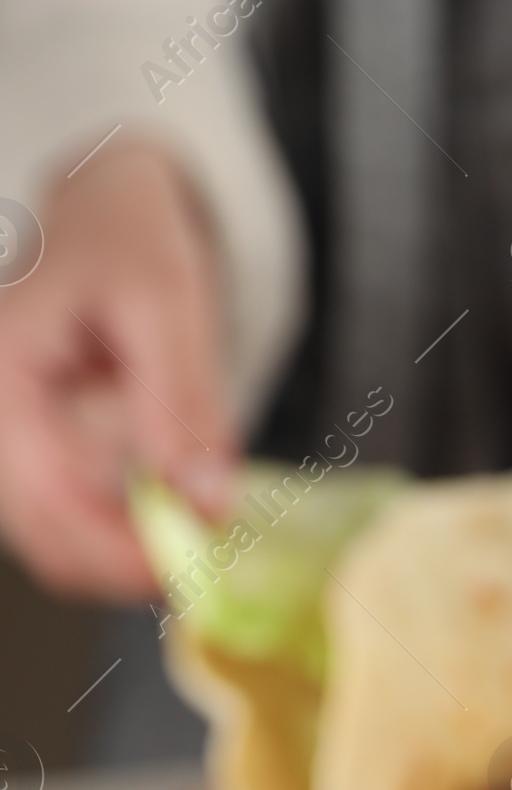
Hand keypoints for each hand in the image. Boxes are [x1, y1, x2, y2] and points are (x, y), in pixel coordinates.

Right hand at [0, 141, 234, 599]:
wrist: (113, 220)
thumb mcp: (165, 299)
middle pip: (51, 545)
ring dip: (134, 562)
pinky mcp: (49, 464)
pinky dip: (132, 541)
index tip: (193, 567)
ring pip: (66, 549)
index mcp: (3, 382)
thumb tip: (205, 497)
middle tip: (213, 561)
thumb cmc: (128, 241)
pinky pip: (83, 529)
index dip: (119, 554)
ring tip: (204, 535)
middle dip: (130, 569)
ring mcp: (19, 451)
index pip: (46, 503)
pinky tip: (182, 519)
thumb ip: (181, 398)